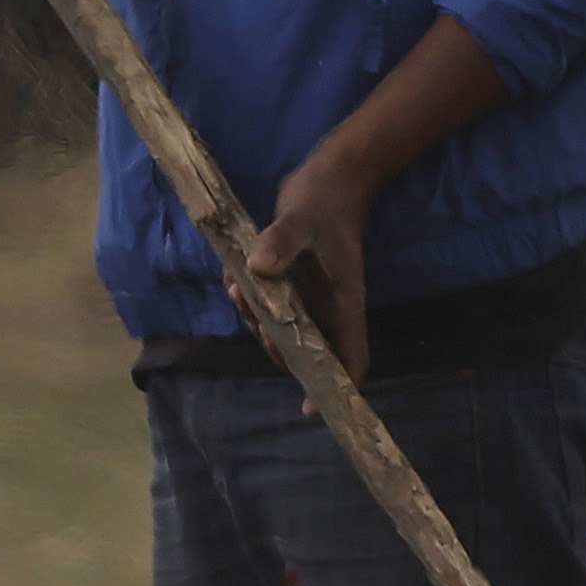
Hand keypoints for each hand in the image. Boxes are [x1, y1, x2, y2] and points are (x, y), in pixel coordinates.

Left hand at [244, 147, 373, 386]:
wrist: (328, 176)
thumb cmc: (323, 202)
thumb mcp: (301, 218)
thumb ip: (280, 242)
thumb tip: (257, 269)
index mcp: (342, 304)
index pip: (350, 357)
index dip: (337, 387)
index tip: (310, 408)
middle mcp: (328, 307)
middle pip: (309, 352)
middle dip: (278, 347)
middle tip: (257, 322)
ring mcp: (310, 296)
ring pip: (284, 331)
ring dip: (257, 322)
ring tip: (240, 294)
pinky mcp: (291, 282)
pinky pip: (269, 307)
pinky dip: (249, 301)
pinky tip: (235, 279)